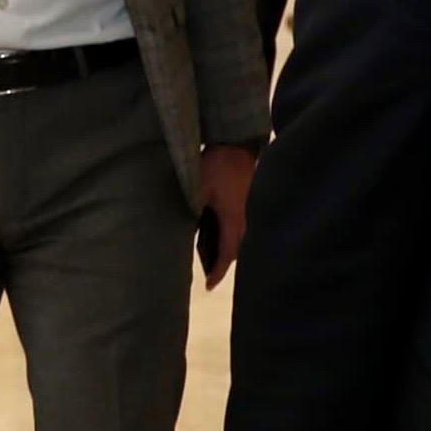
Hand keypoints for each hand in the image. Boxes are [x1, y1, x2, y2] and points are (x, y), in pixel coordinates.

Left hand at [194, 142, 260, 287]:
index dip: (218, 272)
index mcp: (234, 220)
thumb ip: (192, 210)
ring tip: (212, 258)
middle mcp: (246, 220)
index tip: (209, 286)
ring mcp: (250, 212)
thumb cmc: (217, 166)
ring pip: (240, 240)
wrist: (237, 144)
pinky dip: (231, 237)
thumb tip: (180, 231)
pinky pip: (241, 228)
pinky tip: (218, 235)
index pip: (227, 254)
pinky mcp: (249, 204)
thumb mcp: (199, 188)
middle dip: (223, 264)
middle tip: (209, 275)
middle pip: (236, 251)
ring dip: (228, 250)